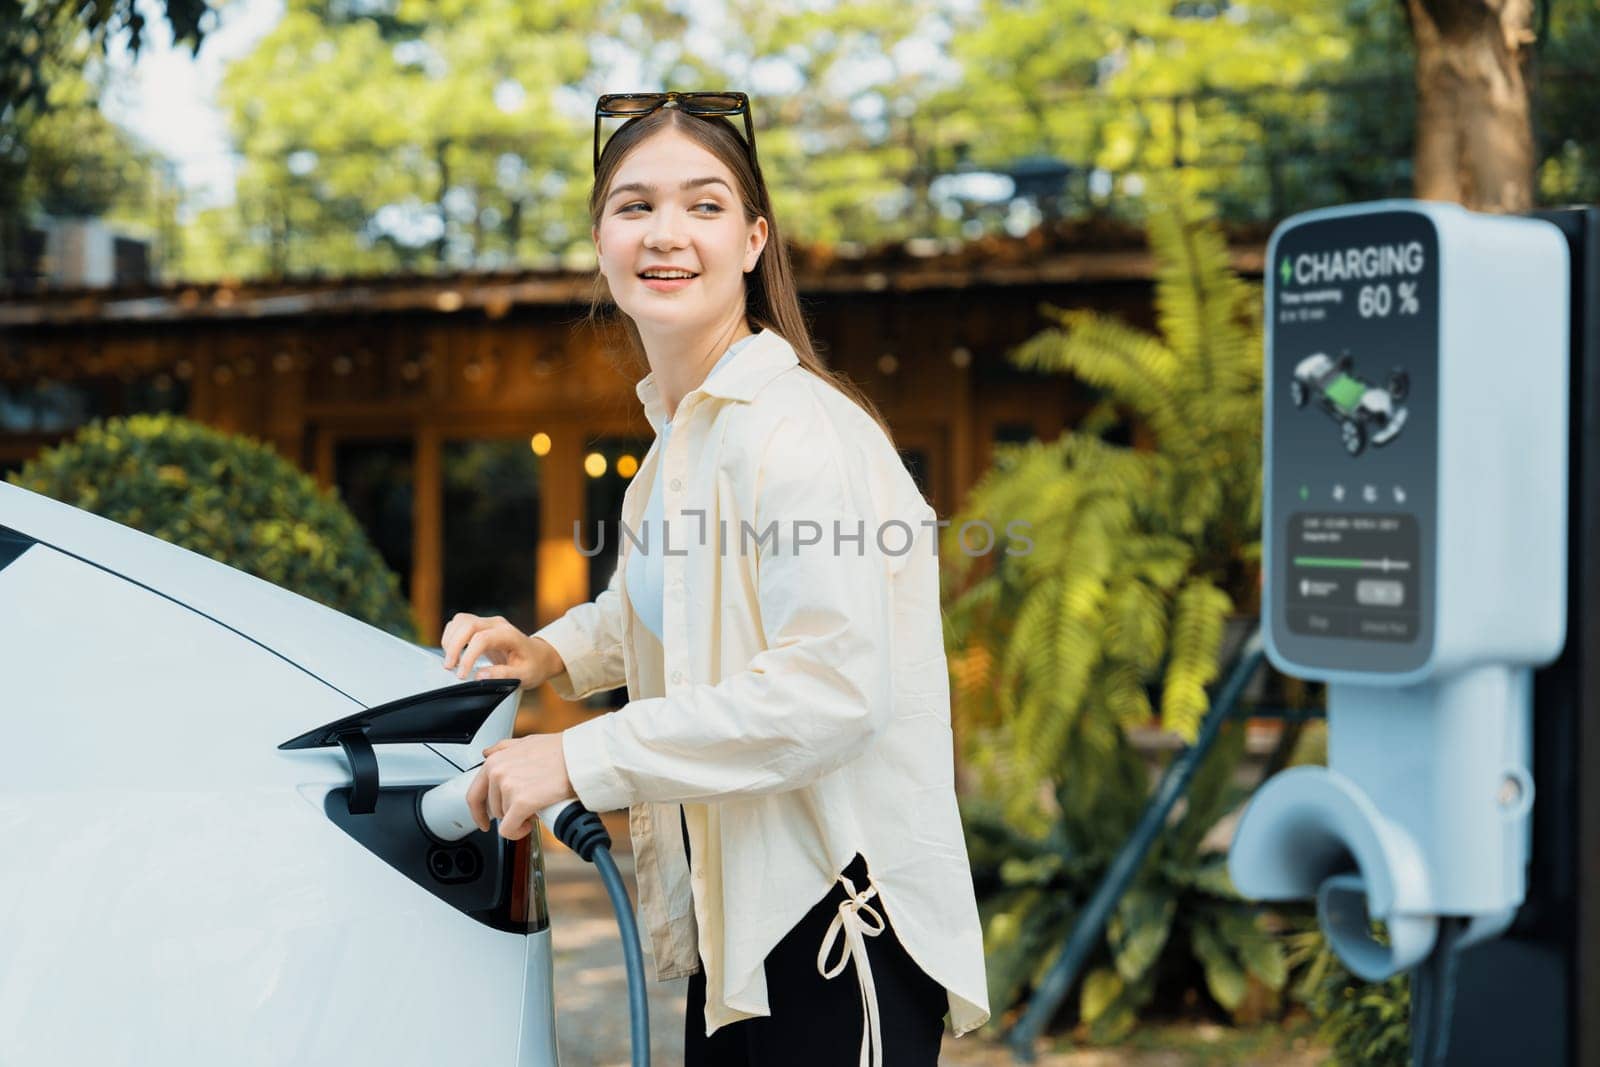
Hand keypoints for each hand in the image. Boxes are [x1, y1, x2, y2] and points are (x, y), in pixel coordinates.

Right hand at [440, 613, 560, 687]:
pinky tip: (454, 652)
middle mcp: (498, 624)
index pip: (482, 639)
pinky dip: (451, 636)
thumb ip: (504, 675)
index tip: (462, 675)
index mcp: (510, 635)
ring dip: (451, 639)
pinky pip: (459, 623)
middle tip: (449, 667)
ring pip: (460, 621)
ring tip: (452, 660)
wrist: (539, 656)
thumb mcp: (525, 676)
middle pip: (467, 625)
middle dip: (454, 646)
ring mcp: (488, 622)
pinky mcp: (481, 626)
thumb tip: (480, 676)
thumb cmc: (534, 666)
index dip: (468, 656)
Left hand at [466, 734, 574, 840]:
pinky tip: (529, 824)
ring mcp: (508, 788)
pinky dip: (518, 832)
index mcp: (495, 761)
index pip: (474, 793)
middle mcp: (497, 773)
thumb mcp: (526, 743)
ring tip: (536, 808)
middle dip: (508, 813)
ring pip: (503, 818)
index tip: (484, 820)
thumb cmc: (559, 751)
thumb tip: (488, 753)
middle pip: (492, 809)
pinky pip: (509, 829)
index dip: (478, 811)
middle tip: (525, 809)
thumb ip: (503, 749)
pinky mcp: (521, 803)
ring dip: (518, 819)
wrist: (579, 758)